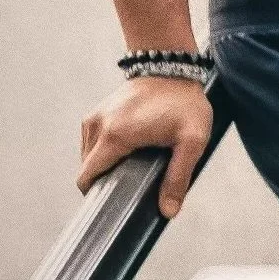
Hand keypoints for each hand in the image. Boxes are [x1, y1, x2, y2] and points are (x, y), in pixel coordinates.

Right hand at [77, 76, 215, 217]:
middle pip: (87, 168)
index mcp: (114, 136)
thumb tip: (168, 212)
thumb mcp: (192, 141)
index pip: (86, 176)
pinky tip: (127, 152)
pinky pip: (92, 141)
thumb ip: (179, 178)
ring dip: (104, 165)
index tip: (113, 201)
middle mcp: (97, 125)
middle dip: (104, 180)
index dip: (95, 193)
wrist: (173, 67)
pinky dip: (104, 151)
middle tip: (131, 183)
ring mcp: (95, 116)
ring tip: (132, 166)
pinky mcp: (98, 111)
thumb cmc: (185, 104)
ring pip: (88, 155)